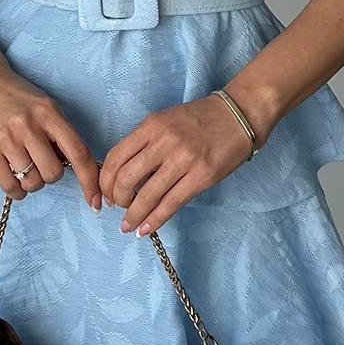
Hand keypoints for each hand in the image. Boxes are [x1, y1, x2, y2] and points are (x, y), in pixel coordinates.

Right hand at [0, 66, 101, 209]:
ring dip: (33, 183)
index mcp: (49, 113)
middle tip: (41, 164)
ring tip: (25, 168)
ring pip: (32, 182)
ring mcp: (6, 138)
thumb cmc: (18, 96)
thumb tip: (75, 168)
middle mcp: (29, 125)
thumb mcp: (46, 106)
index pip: (78, 152)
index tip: (95, 200)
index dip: (90, 180)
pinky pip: (9, 186)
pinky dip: (17, 191)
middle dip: (51, 176)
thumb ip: (59, 133)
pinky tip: (15, 181)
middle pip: (53, 173)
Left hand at [98, 95, 255, 236]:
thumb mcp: (166, 121)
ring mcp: (184, 160)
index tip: (105, 193)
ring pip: (147, 195)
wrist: (238, 116)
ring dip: (133, 215)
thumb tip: (124, 174)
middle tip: (119, 207)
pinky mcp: (201, 177)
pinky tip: (146, 229)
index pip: (116, 157)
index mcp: (152, 126)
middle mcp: (164, 141)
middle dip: (117, 199)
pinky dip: (155, 220)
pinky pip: (171, 204)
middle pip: (127, 178)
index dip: (106, 180)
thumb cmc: (200, 119)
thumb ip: (146, 142)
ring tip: (129, 225)